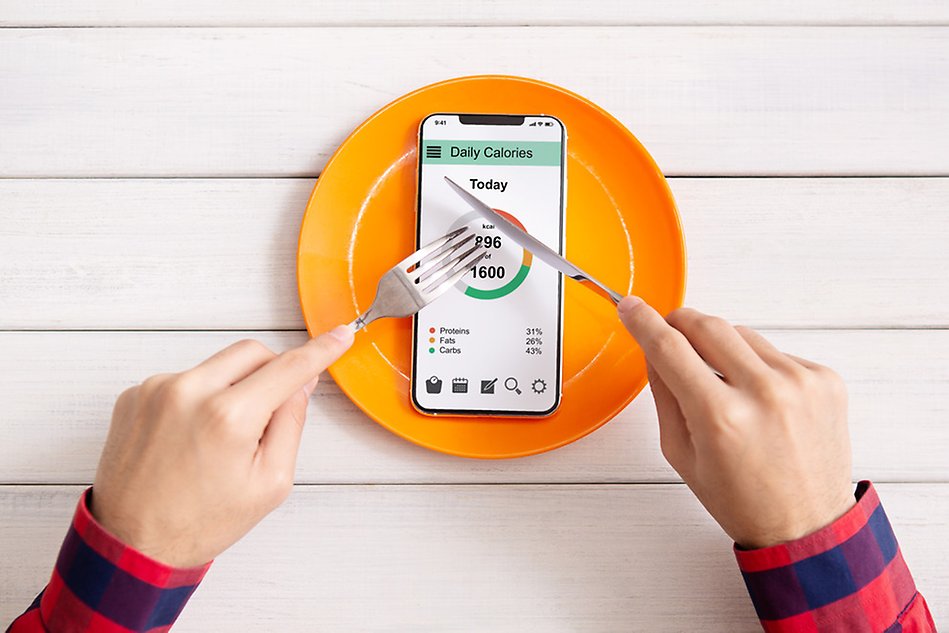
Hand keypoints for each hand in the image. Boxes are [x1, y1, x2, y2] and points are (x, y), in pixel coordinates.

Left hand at [90, 326, 354, 566]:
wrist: (131, 544)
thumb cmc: (199, 522)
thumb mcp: (269, 484)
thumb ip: (291, 425)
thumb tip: (300, 385)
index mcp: (229, 417)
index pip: (288, 368)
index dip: (320, 350)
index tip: (339, 336)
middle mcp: (189, 392)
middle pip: (252, 352)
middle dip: (271, 371)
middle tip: (270, 410)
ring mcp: (156, 390)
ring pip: (216, 366)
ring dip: (230, 389)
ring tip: (216, 441)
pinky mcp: (135, 395)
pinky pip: (184, 380)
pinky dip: (197, 400)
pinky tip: (189, 439)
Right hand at [617, 297, 852, 548]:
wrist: (807, 526)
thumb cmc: (741, 498)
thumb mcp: (681, 453)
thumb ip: (664, 393)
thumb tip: (654, 347)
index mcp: (720, 416)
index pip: (669, 347)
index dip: (644, 322)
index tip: (631, 307)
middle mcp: (764, 392)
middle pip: (707, 325)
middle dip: (681, 324)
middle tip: (671, 336)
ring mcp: (800, 382)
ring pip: (741, 334)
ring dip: (722, 348)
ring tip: (725, 388)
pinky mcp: (825, 379)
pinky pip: (775, 352)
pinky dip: (759, 367)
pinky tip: (762, 402)